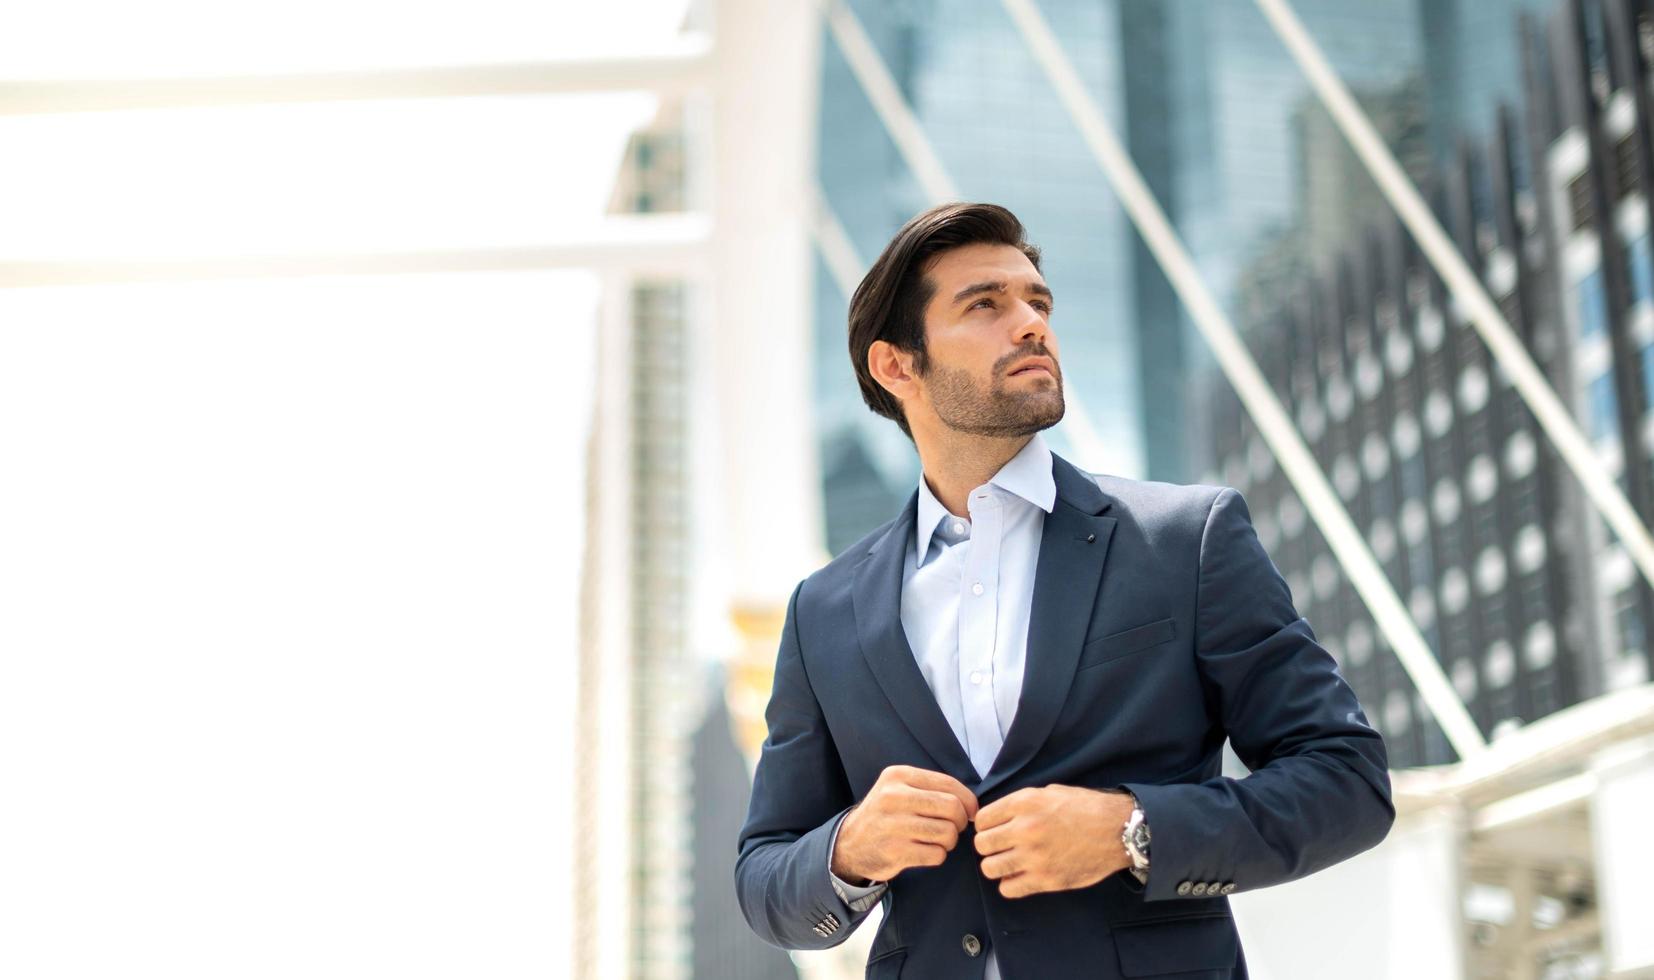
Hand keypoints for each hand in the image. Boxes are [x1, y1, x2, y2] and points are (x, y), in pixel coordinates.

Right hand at [831, 765, 978, 884]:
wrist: (850, 843)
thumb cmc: (886, 814)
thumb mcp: (900, 789)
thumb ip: (933, 789)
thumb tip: (973, 805)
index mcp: (898, 776)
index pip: (949, 784)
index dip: (969, 800)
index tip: (971, 812)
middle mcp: (893, 797)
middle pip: (952, 808)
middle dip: (961, 821)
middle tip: (954, 828)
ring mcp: (893, 825)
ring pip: (947, 833)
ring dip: (949, 841)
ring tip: (938, 840)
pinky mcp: (895, 852)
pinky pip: (937, 854)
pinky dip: (938, 855)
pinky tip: (925, 851)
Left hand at [974, 785, 1133, 897]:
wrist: (1119, 830)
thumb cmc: (1086, 808)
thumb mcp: (1050, 792)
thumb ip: (1021, 804)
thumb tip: (998, 817)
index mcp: (1024, 803)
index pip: (981, 819)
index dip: (986, 825)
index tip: (994, 829)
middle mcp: (1026, 829)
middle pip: (982, 845)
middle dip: (989, 846)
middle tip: (1001, 846)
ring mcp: (1035, 857)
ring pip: (990, 868)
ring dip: (997, 866)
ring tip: (1009, 862)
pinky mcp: (1046, 880)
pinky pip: (1008, 889)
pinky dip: (1010, 884)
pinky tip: (1021, 876)